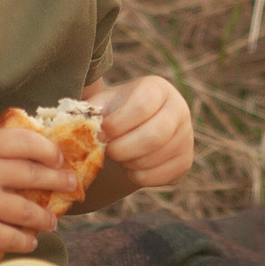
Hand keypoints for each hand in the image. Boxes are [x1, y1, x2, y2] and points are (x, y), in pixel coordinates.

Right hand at [0, 126, 77, 253]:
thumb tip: (7, 159)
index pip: (26, 141)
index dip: (48, 149)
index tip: (58, 157)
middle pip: (35, 174)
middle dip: (59, 181)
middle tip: (71, 186)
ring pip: (29, 209)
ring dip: (45, 217)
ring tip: (51, 221)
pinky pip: (11, 237)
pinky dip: (25, 241)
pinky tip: (29, 242)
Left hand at [87, 74, 193, 188]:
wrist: (132, 132)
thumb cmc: (113, 115)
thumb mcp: (101, 106)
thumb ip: (90, 112)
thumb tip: (78, 124)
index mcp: (157, 88)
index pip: (142, 106)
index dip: (117, 124)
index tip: (99, 134)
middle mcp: (178, 109)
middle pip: (154, 136)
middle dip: (122, 149)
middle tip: (107, 151)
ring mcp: (186, 136)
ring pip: (154, 158)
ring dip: (128, 163)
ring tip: (119, 155)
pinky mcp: (185, 161)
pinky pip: (159, 176)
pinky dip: (137, 176)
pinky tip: (130, 167)